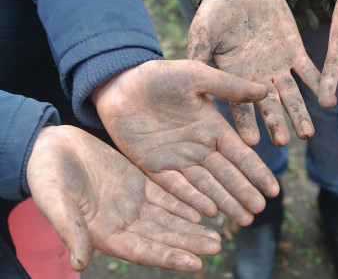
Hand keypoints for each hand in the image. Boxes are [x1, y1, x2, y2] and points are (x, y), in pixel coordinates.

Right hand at [27, 125, 220, 271]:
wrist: (50, 147)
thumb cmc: (45, 176)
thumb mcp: (55, 202)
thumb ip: (70, 230)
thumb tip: (80, 264)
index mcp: (104, 234)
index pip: (143, 251)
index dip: (169, 257)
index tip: (196, 264)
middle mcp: (123, 223)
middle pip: (162, 237)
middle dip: (189, 243)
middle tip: (217, 245)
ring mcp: (132, 204)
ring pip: (169, 218)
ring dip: (191, 227)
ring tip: (217, 234)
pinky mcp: (138, 183)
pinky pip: (166, 196)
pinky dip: (183, 203)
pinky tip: (203, 209)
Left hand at [91, 60, 278, 225]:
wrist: (119, 83)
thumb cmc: (159, 76)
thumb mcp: (196, 76)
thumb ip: (228, 86)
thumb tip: (264, 91)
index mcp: (213, 128)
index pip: (240, 155)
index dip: (257, 172)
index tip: (273, 189)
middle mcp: (199, 148)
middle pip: (226, 175)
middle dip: (244, 193)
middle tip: (259, 210)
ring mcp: (177, 160)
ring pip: (206, 186)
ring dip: (224, 202)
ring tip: (243, 219)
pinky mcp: (154, 167)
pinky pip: (176, 187)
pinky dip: (192, 200)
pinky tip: (208, 213)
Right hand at [187, 0, 321, 145]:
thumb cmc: (217, 9)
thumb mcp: (204, 28)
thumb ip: (200, 51)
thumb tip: (191, 72)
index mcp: (233, 77)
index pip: (239, 105)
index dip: (245, 123)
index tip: (250, 142)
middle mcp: (256, 79)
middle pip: (268, 106)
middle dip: (276, 124)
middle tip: (283, 143)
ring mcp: (278, 68)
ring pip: (291, 96)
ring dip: (299, 114)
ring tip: (307, 134)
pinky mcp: (296, 53)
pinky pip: (310, 72)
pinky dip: (319, 85)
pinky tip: (328, 102)